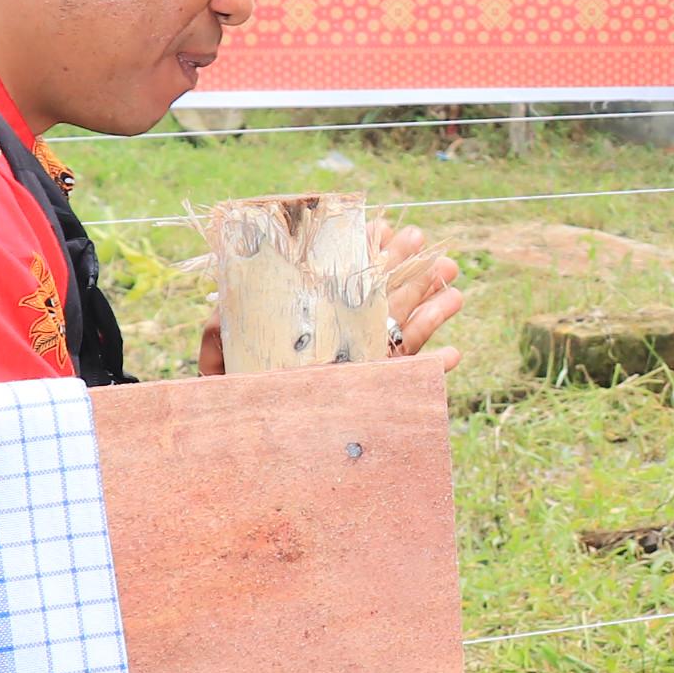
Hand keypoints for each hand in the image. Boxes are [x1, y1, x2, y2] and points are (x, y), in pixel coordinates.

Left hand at [191, 215, 465, 376]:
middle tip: (428, 243)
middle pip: (379, 301)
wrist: (239, 446)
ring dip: (431, 310)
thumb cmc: (230, 399)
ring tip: (454, 286)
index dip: (361, 253)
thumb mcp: (219, 363)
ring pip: (402, 334)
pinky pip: (406, 382)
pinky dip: (432, 371)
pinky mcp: (369, 399)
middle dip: (407, 270)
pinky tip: (453, 355)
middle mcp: (340, 344)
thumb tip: (220, 310)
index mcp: (309, 326)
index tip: (385, 227)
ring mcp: (359, 370)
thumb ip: (218, 335)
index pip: (339, 283)